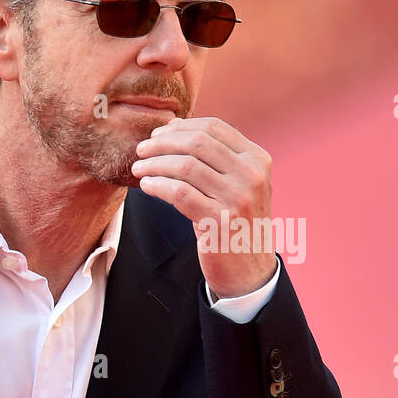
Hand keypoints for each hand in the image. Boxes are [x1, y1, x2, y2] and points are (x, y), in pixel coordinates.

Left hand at [133, 117, 276, 299]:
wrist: (250, 271)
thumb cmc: (237, 223)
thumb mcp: (240, 184)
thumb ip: (218, 158)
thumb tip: (174, 129)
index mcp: (257, 159)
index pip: (214, 127)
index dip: (181, 126)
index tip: (159, 134)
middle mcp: (251, 176)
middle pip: (197, 142)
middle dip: (163, 143)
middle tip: (142, 150)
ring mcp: (238, 199)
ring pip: (185, 166)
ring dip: (155, 164)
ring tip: (139, 168)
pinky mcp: (219, 222)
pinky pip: (179, 193)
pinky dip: (157, 185)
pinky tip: (147, 186)